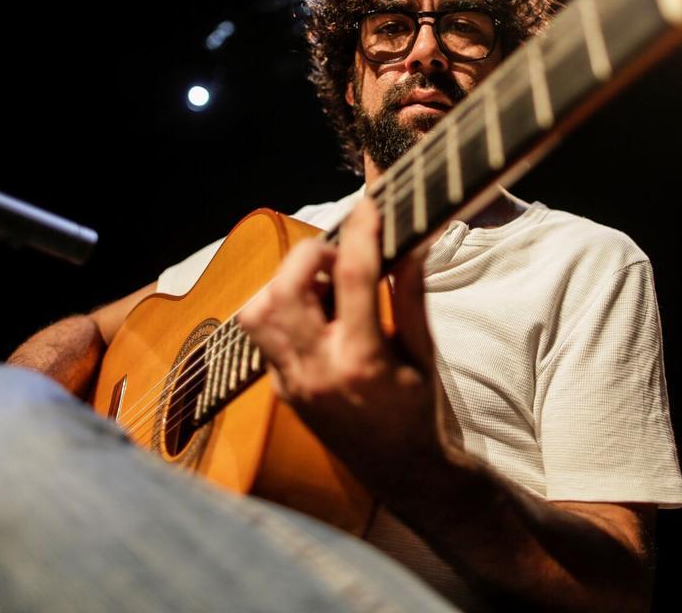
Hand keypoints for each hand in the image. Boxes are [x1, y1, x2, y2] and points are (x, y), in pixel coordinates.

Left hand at [237, 198, 444, 491]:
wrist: (405, 474)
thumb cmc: (422, 414)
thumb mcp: (424, 352)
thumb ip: (410, 294)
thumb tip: (409, 242)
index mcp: (362, 361)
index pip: (353, 278)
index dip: (360, 233)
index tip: (368, 207)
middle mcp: (317, 372)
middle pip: (285, 290)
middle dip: (309, 257)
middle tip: (341, 260)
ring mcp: (291, 384)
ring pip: (257, 312)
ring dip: (285, 284)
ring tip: (324, 288)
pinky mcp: (280, 390)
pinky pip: (263, 337)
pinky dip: (283, 311)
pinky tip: (317, 316)